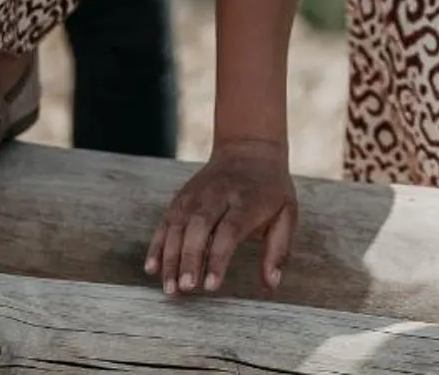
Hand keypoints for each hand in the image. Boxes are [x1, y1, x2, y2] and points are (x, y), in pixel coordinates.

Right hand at [145, 138, 295, 295]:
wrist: (249, 148)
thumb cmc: (270, 189)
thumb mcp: (286, 214)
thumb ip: (278, 250)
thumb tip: (271, 285)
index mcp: (246, 200)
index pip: (228, 231)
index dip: (218, 259)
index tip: (211, 286)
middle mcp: (217, 195)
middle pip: (198, 227)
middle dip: (189, 259)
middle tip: (186, 289)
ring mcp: (196, 195)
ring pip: (178, 226)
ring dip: (170, 258)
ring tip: (169, 288)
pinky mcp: (182, 197)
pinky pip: (166, 221)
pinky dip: (157, 245)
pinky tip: (151, 267)